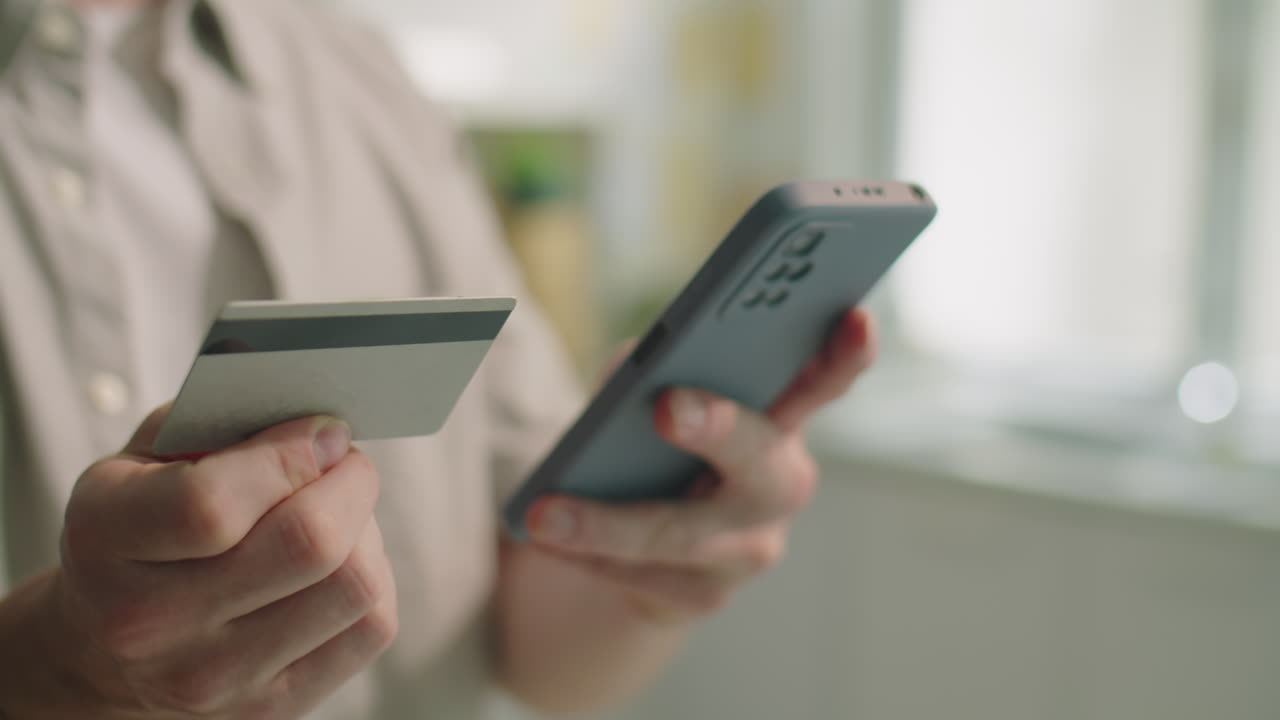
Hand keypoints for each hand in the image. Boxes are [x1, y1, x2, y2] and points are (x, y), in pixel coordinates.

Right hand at [40, 408, 395, 717]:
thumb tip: (317, 419)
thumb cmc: (139, 528)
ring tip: (340, 511)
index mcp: (107, 539)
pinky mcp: (272, 706)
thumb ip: (218, 420)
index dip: (290, 454)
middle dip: (349, 481)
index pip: (212, 506)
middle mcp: (153, 622)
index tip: (321, 430)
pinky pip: (372, 626)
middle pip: (308, 544)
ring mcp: (215, 676)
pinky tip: (342, 560)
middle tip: (344, 460)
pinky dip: (376, 578)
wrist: (101, 651)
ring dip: (366, 530)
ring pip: (354, 586)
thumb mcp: (144, 459)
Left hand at [522, 309, 875, 621]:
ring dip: (608, 524)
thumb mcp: (650, 394)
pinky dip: (584, 555)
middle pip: (758, 458)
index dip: (847, 351)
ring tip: (545, 515)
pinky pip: (640, 578)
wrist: (646, 550)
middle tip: (668, 406)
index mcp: (779, 418)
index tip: (854, 316)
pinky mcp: (704, 596)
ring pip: (681, 536)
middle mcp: (779, 483)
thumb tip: (632, 374)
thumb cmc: (655, 444)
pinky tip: (542, 539)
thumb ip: (648, 370)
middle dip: (717, 428)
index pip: (824, 379)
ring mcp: (749, 548)